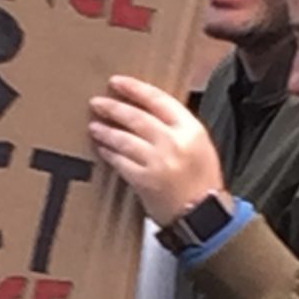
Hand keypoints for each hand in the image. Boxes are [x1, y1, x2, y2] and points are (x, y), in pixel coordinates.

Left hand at [89, 75, 225, 225]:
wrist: (203, 216)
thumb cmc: (202, 181)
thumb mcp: (199, 145)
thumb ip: (177, 126)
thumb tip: (147, 108)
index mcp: (191, 129)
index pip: (158, 99)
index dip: (135, 88)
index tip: (118, 82)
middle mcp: (174, 142)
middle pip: (137, 117)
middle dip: (113, 107)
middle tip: (97, 102)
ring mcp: (159, 162)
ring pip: (124, 139)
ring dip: (106, 131)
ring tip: (95, 126)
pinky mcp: (145, 181)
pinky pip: (120, 161)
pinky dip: (109, 153)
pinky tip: (102, 148)